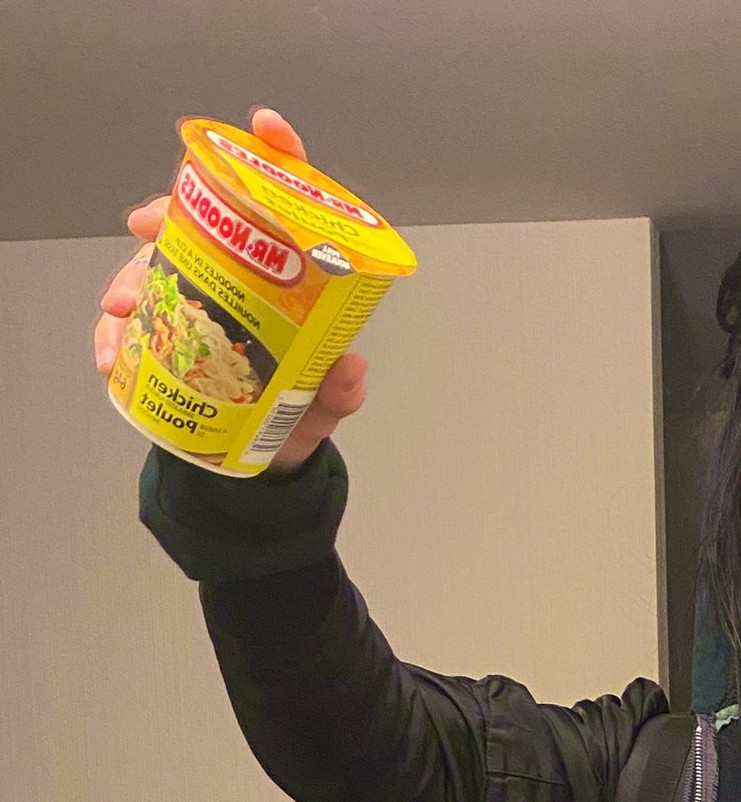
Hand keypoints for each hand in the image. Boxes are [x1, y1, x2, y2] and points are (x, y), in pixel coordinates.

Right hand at [93, 106, 368, 471]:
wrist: (263, 453)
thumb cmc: (298, 413)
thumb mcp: (324, 403)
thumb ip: (340, 390)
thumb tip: (349, 369)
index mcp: (282, 280)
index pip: (281, 203)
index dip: (275, 157)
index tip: (264, 128)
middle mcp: (234, 279)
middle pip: (200, 223)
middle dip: (168, 216)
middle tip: (148, 225)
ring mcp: (196, 302)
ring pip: (155, 266)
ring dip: (132, 278)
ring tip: (123, 307)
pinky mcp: (164, 335)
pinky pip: (130, 324)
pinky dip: (113, 337)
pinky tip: (111, 352)